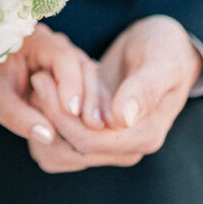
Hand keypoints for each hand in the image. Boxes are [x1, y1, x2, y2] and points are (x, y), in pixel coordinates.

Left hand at [0, 23, 107, 141]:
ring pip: (85, 77)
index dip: (72, 84)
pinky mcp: (58, 77)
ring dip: (93, 102)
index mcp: (32, 38)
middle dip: (90, 96)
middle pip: (81, 65)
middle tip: (96, 127)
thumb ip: (18, 116)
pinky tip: (94, 128)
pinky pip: (78, 89)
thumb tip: (49, 137)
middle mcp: (49, 44)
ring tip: (99, 131)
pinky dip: (86, 106)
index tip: (73, 112)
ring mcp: (56, 59)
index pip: (63, 57)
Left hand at [27, 15, 202, 172]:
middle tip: (37, 77)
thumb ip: (143, 89)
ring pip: (60, 155)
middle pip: (71, 151)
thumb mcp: (160, 62)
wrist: (164, 48)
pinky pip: (61, 146)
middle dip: (48, 117)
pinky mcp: (95, 136)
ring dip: (43, 124)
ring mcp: (110, 146)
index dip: (61, 115)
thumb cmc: (165, 50)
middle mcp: (126, 149)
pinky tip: (43, 95)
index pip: (90, 142)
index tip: (43, 78)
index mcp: (144, 136)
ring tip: (38, 85)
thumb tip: (122, 118)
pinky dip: (46, 126)